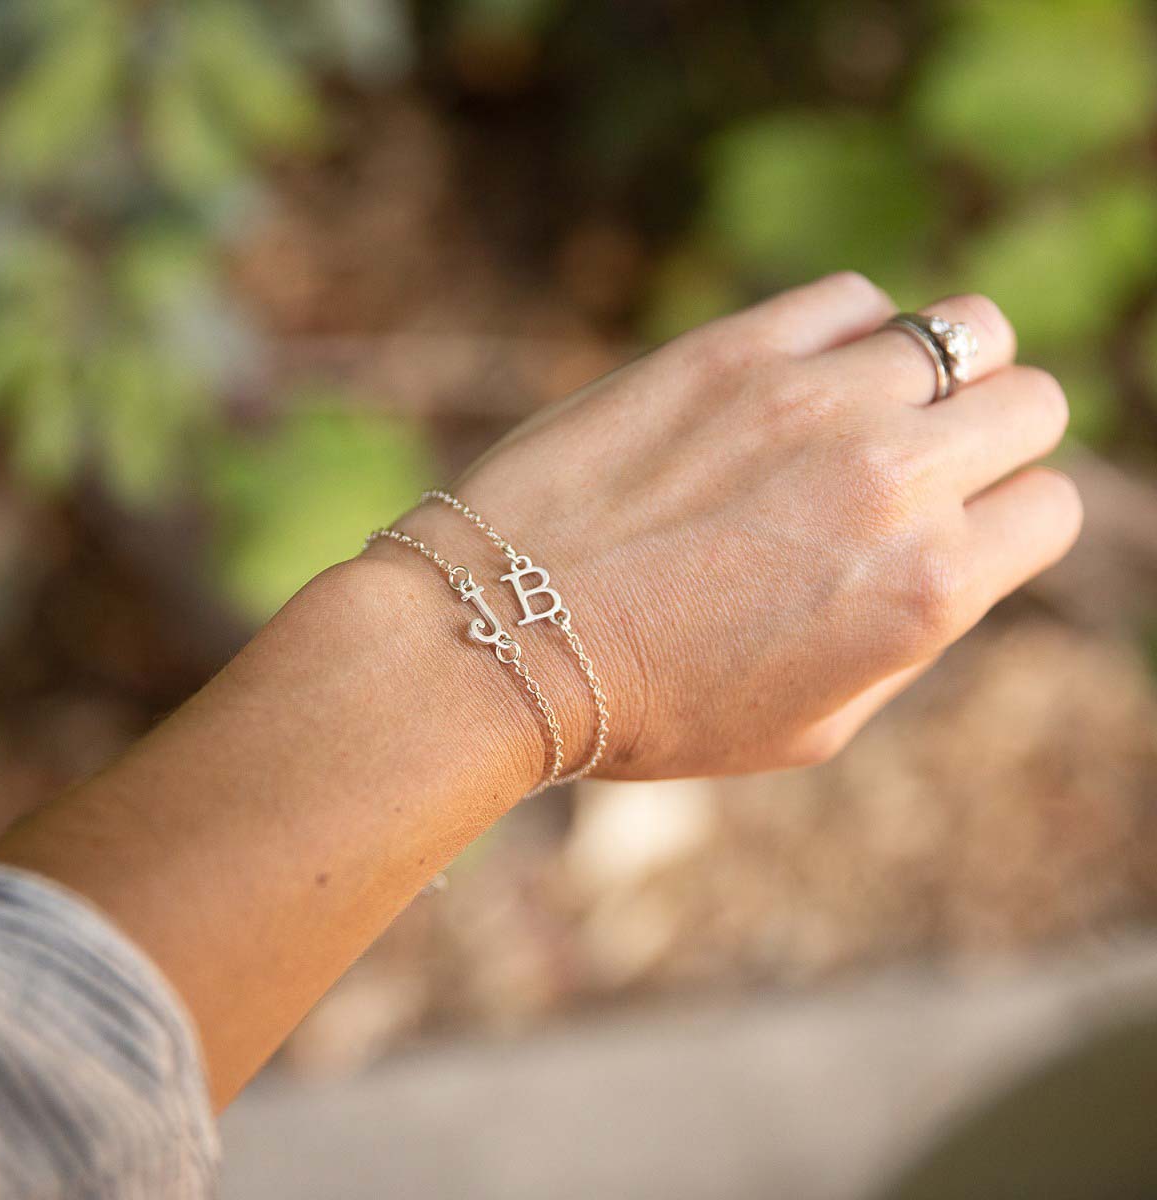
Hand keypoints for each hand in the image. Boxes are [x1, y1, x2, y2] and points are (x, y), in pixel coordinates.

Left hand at [393, 273, 1080, 781]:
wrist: (502, 635)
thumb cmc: (652, 705)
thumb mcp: (812, 724)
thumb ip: (909, 636)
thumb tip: (952, 554)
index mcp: (924, 591)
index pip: (1050, 507)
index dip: (1006, 521)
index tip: (953, 528)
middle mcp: (890, 483)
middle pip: (1028, 401)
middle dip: (988, 437)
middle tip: (917, 466)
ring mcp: (814, 401)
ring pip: (964, 329)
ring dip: (933, 373)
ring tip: (862, 413)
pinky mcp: (734, 348)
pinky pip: (852, 298)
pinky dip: (846, 334)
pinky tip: (796, 381)